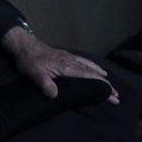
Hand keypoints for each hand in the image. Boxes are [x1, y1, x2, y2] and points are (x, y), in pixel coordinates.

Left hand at [1, 27, 118, 103]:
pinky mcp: (65, 56)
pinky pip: (84, 62)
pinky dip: (92, 67)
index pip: (89, 77)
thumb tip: (55, 96)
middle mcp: (71, 61)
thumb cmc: (29, 60)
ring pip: (89, 67)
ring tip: (109, 82)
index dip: (101, 87)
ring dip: (100, 76)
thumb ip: (45, 84)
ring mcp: (69, 58)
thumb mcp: (34, 74)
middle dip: (105, 85)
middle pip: (93, 73)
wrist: (24, 45)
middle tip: (116, 94)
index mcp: (67, 67)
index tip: (112, 94)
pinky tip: (94, 68)